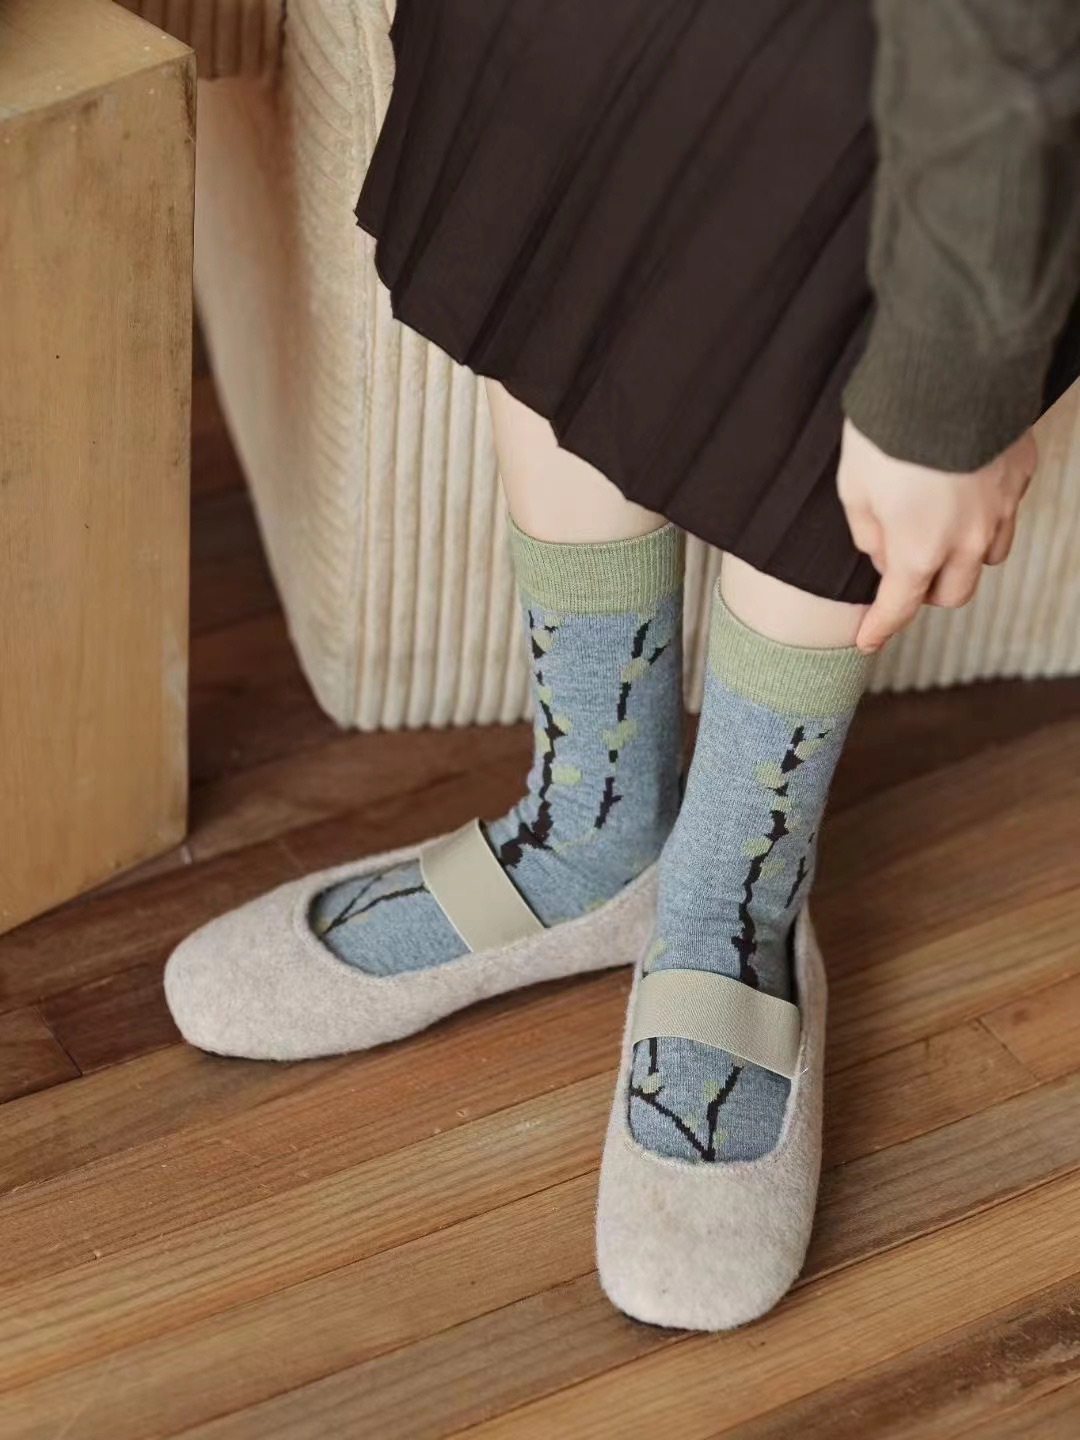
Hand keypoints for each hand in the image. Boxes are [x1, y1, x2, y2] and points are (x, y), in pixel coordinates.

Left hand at [837, 419, 1036, 654]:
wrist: (948, 369)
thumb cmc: (889, 428)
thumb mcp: (853, 486)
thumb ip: (867, 532)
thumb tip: (881, 554)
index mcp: (919, 550)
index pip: (899, 607)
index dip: (880, 628)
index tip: (867, 640)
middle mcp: (967, 540)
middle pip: (953, 594)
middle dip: (926, 593)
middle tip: (901, 574)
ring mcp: (1001, 508)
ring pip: (986, 559)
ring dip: (960, 558)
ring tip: (936, 533)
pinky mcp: (1020, 473)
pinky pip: (1006, 512)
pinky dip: (984, 515)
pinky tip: (962, 492)